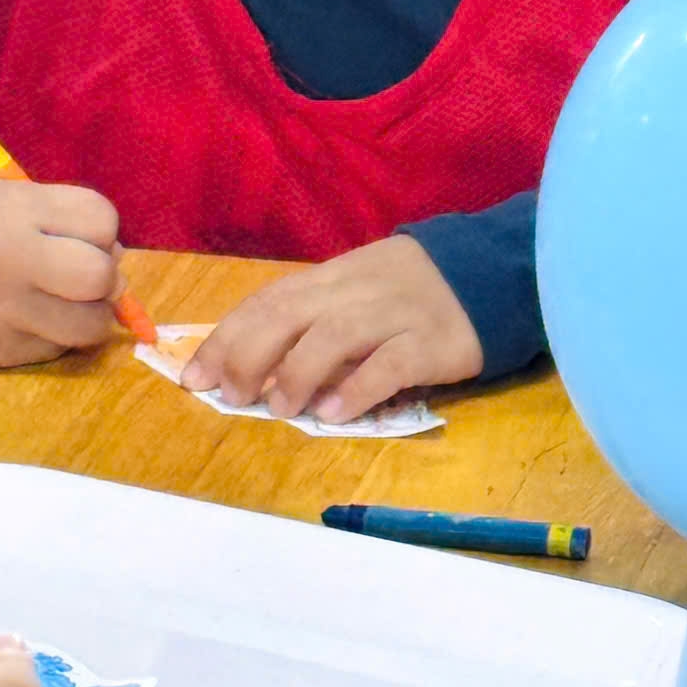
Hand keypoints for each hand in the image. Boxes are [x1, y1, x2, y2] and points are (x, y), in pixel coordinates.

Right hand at [0, 177, 121, 367]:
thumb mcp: (6, 198)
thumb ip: (63, 221)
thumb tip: (120, 268)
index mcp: (18, 210)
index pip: (102, 219)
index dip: (100, 231)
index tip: (78, 236)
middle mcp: (13, 260)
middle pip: (101, 277)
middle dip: (104, 279)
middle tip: (81, 277)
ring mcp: (3, 312)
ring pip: (89, 327)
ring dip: (89, 316)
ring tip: (64, 303)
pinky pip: (55, 350)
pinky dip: (54, 336)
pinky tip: (27, 319)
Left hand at [181, 234, 481, 421]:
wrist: (492, 272)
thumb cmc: (413, 290)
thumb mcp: (357, 290)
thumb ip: (314, 319)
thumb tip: (257, 363)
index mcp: (332, 277)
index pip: (268, 302)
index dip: (227, 337)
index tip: (194, 375)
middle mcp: (356, 290)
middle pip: (289, 314)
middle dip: (249, 354)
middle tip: (230, 395)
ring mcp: (395, 314)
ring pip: (333, 335)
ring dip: (297, 373)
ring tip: (278, 409)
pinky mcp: (432, 341)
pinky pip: (389, 364)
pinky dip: (356, 389)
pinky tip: (332, 415)